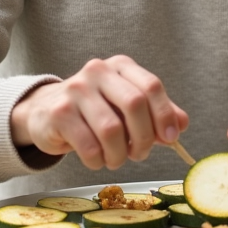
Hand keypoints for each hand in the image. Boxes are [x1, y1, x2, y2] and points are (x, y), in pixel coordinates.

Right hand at [10, 55, 188, 170]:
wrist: (45, 113)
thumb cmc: (94, 111)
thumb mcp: (125, 107)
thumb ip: (155, 113)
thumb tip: (182, 124)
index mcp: (120, 66)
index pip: (151, 86)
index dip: (165, 114)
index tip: (171, 138)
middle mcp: (98, 71)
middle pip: (134, 104)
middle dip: (144, 137)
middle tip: (141, 154)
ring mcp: (76, 90)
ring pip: (111, 130)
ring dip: (119, 155)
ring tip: (116, 160)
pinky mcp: (59, 113)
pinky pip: (89, 146)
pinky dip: (98, 161)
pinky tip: (97, 160)